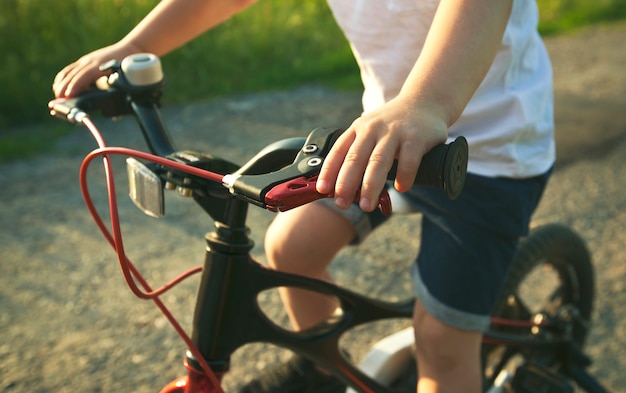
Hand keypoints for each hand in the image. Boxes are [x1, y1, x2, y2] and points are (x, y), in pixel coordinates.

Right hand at [53, 42, 141, 97]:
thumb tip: (114, 115)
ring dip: (60, 84)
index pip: (84, 76)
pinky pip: (69, 70)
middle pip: (72, 74)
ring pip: (68, 72)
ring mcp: (86, 60)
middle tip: (58, 102)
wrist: (131, 49)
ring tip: (57, 97)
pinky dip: (62, 78)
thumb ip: (116, 94)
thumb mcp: (123, 80)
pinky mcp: (84, 61)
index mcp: (100, 66)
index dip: (76, 86)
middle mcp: (90, 62)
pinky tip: (58, 86)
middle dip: (63, 88)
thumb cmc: (128, 67)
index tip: (68, 96)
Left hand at [316, 95, 447, 211]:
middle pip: (355, 158)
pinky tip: (400, 188)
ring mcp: (394, 132)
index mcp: (358, 129)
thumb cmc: (394, 123)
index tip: (322, 189)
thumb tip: (342, 188)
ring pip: (378, 161)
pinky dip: (403, 176)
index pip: (338, 151)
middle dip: (346, 184)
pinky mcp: (416, 137)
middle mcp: (373, 128)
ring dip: (370, 186)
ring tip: (367, 205)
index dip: (328, 171)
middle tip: (341, 204)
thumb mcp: (370, 130)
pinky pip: (408, 160)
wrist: (425, 100)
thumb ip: (358, 152)